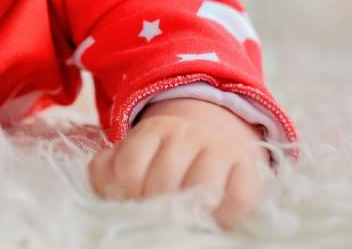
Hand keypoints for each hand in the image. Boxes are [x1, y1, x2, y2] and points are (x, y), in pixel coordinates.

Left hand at [87, 98, 269, 230]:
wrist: (210, 139)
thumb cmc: (162, 160)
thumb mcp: (132, 156)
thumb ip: (108, 171)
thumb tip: (105, 193)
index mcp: (152, 130)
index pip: (128, 169)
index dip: (125, 197)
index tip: (131, 207)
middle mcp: (186, 133)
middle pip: (163, 181)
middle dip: (155, 208)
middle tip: (156, 219)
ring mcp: (218, 148)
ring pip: (202, 187)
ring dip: (189, 213)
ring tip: (183, 222)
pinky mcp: (246, 167)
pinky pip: (239, 198)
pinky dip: (226, 217)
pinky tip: (214, 221)